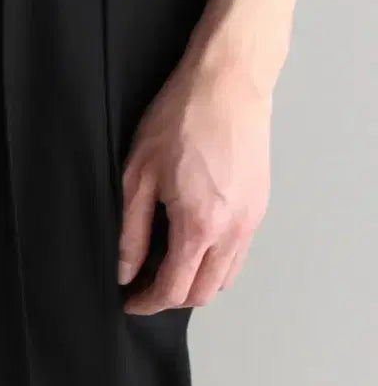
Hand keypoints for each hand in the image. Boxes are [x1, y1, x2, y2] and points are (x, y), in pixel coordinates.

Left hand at [118, 57, 271, 314]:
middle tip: (142, 286)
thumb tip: (126, 269)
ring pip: (226, 276)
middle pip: (204, 292)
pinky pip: (238, 253)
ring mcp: (252, 218)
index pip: (175, 288)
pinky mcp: (259, 205)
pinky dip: (215, 262)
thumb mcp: (137, 175)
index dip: (148, 303)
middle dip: (171, 298)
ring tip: (163, 267)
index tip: (130, 301)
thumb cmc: (180, 119)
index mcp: (200, 224)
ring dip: (195, 283)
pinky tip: (190, 243)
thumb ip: (130, 230)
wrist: (228, 82)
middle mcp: (233, 229)